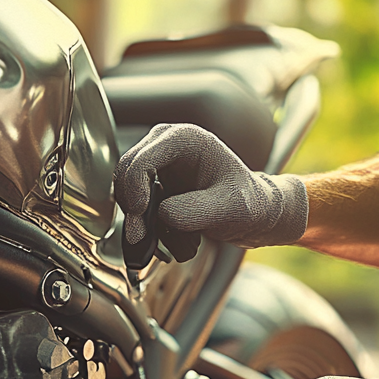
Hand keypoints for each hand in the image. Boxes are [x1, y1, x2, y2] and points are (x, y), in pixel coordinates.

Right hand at [114, 123, 307, 261]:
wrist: (253, 212)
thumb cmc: (247, 203)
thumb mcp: (229, 208)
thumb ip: (195, 211)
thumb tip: (163, 216)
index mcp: (185, 138)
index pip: (142, 159)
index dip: (134, 189)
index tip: (140, 216)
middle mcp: (166, 145)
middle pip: (126, 172)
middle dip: (131, 207)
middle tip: (141, 237)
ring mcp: (158, 163)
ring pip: (125, 189)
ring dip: (137, 218)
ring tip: (160, 239)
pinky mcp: (154, 184)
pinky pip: (134, 203)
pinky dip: (142, 222)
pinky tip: (164, 237)